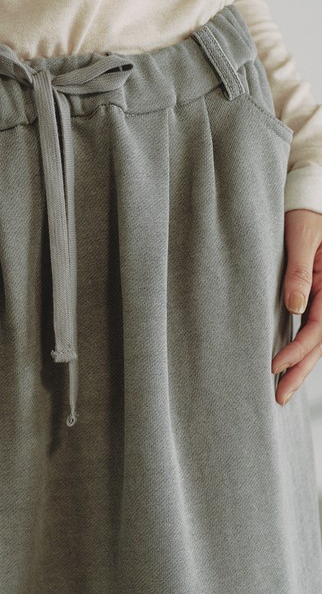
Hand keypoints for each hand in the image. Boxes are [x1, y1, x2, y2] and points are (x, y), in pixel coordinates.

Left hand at [271, 208, 321, 404]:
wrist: (309, 194)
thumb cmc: (306, 211)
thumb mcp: (301, 237)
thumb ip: (297, 271)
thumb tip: (295, 308)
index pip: (318, 328)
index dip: (298, 351)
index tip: (275, 367)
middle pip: (320, 342)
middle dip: (300, 371)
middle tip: (279, 398)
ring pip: (317, 338)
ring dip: (301, 364)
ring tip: (281, 390)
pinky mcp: (314, 292)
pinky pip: (310, 325)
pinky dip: (300, 346)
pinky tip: (287, 364)